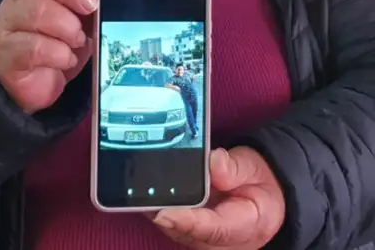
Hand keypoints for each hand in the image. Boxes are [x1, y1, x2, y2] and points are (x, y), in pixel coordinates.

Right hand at [0, 0, 102, 112]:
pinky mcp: (7, 53)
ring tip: (78, 40)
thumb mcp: (78, 21)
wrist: (34, 87)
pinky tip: (67, 59)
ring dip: (66, 26)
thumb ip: (88, 2)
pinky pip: (33, 47)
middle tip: (91, 8)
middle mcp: (17, 0)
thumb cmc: (56, 47)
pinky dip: (58, 53)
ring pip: (36, 11)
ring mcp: (8, 26)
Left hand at [151, 147, 284, 249]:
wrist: (262, 194)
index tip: (164, 214)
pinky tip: (148, 195)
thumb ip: (234, 166)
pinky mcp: (195, 237)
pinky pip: (174, 228)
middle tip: (142, 194)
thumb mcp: (252, 166)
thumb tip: (212, 163)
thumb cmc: (256, 181)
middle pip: (189, 234)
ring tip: (141, 191)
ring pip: (178, 233)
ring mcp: (209, 243)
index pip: (215, 229)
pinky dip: (161, 212)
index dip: (187, 222)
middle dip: (165, 215)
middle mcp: (227, 242)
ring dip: (159, 213)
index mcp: (249, 225)